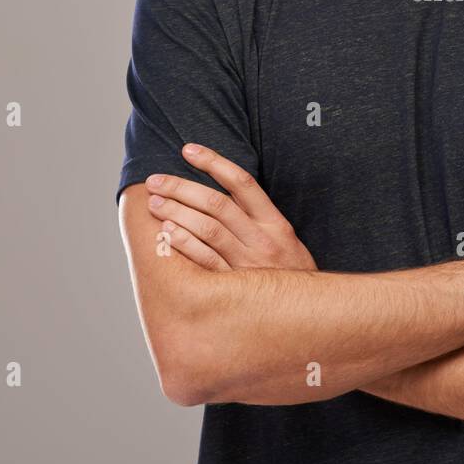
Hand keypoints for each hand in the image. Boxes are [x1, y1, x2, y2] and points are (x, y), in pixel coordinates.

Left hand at [144, 144, 316, 271]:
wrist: (308, 313)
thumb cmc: (287, 271)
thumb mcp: (283, 238)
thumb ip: (255, 217)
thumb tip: (217, 190)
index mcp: (275, 222)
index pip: (242, 183)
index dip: (214, 163)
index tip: (188, 150)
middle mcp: (262, 239)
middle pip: (217, 204)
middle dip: (182, 188)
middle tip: (156, 181)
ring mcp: (248, 264)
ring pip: (209, 230)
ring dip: (177, 213)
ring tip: (154, 203)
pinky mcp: (235, 287)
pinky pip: (205, 261)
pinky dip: (184, 245)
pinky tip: (166, 232)